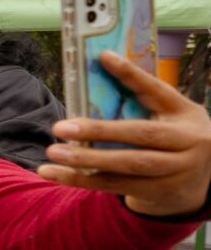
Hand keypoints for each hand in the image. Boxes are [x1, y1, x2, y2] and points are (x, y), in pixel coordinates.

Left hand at [42, 54, 210, 218]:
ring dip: (86, 160)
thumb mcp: (170, 115)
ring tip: (53, 153)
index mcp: (187, 114)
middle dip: (100, 131)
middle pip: (142, 134)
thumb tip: (100, 68)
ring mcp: (176, 171)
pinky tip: (53, 173)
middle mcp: (189, 142)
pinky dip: (81, 180)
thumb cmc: (174, 138)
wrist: (199, 182)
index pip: (158, 90)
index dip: (132, 74)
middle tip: (61, 128)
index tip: (104, 57)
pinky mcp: (158, 192)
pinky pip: (115, 186)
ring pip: (127, 166)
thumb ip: (143, 98)